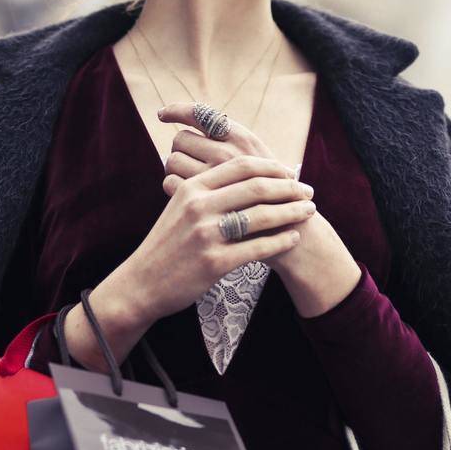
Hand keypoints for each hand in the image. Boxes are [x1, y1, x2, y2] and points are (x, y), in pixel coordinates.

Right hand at [160, 101, 360, 318]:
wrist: (142, 283)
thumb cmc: (168, 243)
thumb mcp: (180, 206)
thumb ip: (208, 188)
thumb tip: (248, 173)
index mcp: (192, 188)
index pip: (241, 167)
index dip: (271, 167)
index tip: (290, 171)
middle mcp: (199, 207)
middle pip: (256, 187)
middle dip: (289, 187)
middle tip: (308, 191)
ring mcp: (206, 235)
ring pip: (261, 216)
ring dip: (291, 212)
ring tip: (308, 211)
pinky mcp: (214, 263)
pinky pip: (258, 248)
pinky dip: (281, 241)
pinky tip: (293, 237)